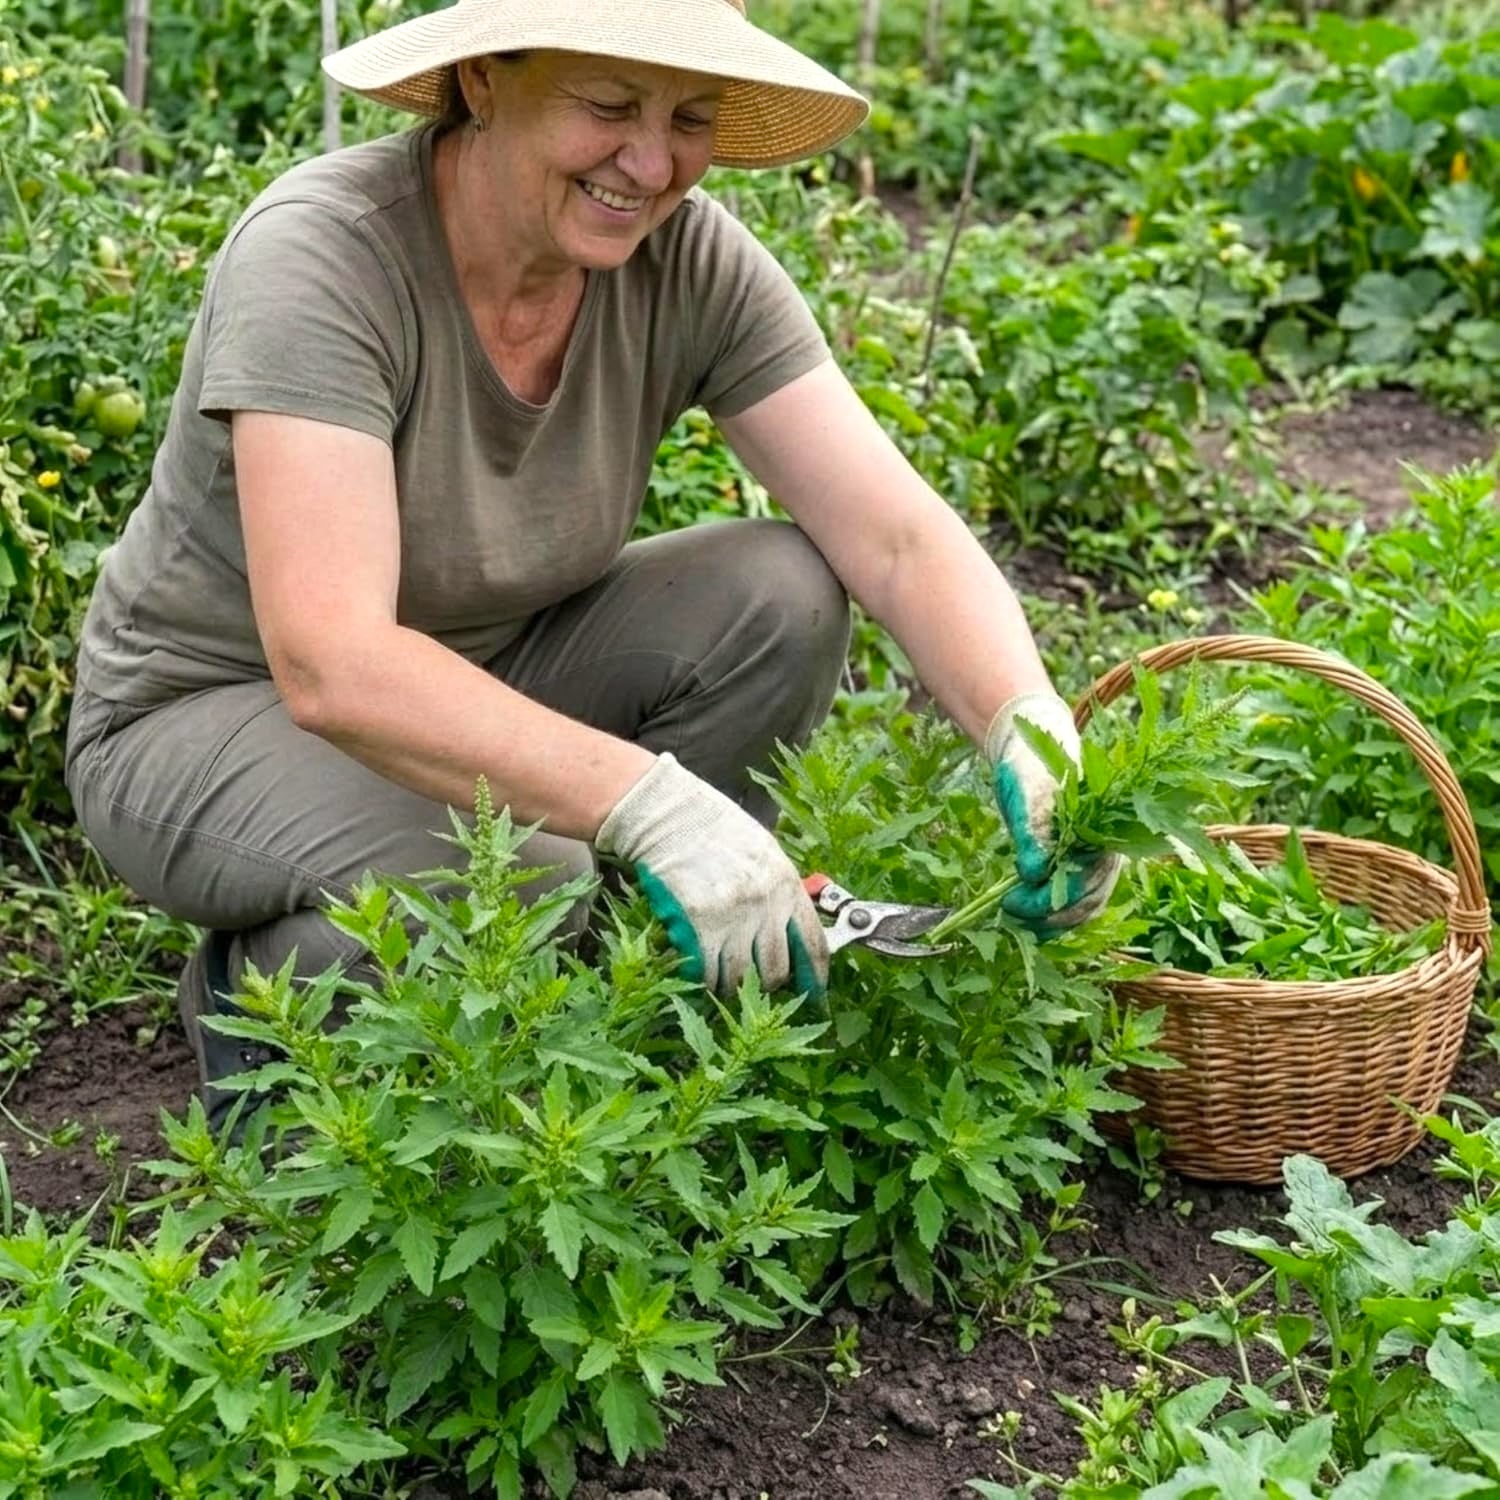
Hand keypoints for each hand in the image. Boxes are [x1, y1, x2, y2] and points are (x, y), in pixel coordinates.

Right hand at [595, 753, 828, 1000]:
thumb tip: (790, 928)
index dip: (815, 977)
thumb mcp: (763, 852)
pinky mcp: (697, 925)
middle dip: (766, 983)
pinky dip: (703, 980)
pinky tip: (699, 974)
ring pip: (739, 977)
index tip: (815, 995)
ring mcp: (731, 917)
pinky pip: (706, 971)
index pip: (813, 945)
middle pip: (775, 969)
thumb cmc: (714, 828)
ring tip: (723, 980)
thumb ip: (779, 890)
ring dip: (731, 986)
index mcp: (786, 885)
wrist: (670, 814)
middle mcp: (764, 904)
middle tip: (754, 984)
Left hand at [985, 691, 1121, 930]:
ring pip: (1084, 908)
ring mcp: (1096, 862)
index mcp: (1096, 832)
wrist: (1033, 756)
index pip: (1078, 883)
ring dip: (1052, 923)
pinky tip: (1032, 921)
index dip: (1043, 901)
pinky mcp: (1083, 868)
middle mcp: (1104, 852)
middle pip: (1085, 903)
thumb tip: (1033, 875)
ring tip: (1018, 924)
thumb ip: (1032, 834)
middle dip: (1046, 918)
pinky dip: (1057, 916)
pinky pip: (1078, 902)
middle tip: (1010, 917)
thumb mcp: (1027, 796)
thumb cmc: (1031, 772)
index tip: (1010, 903)